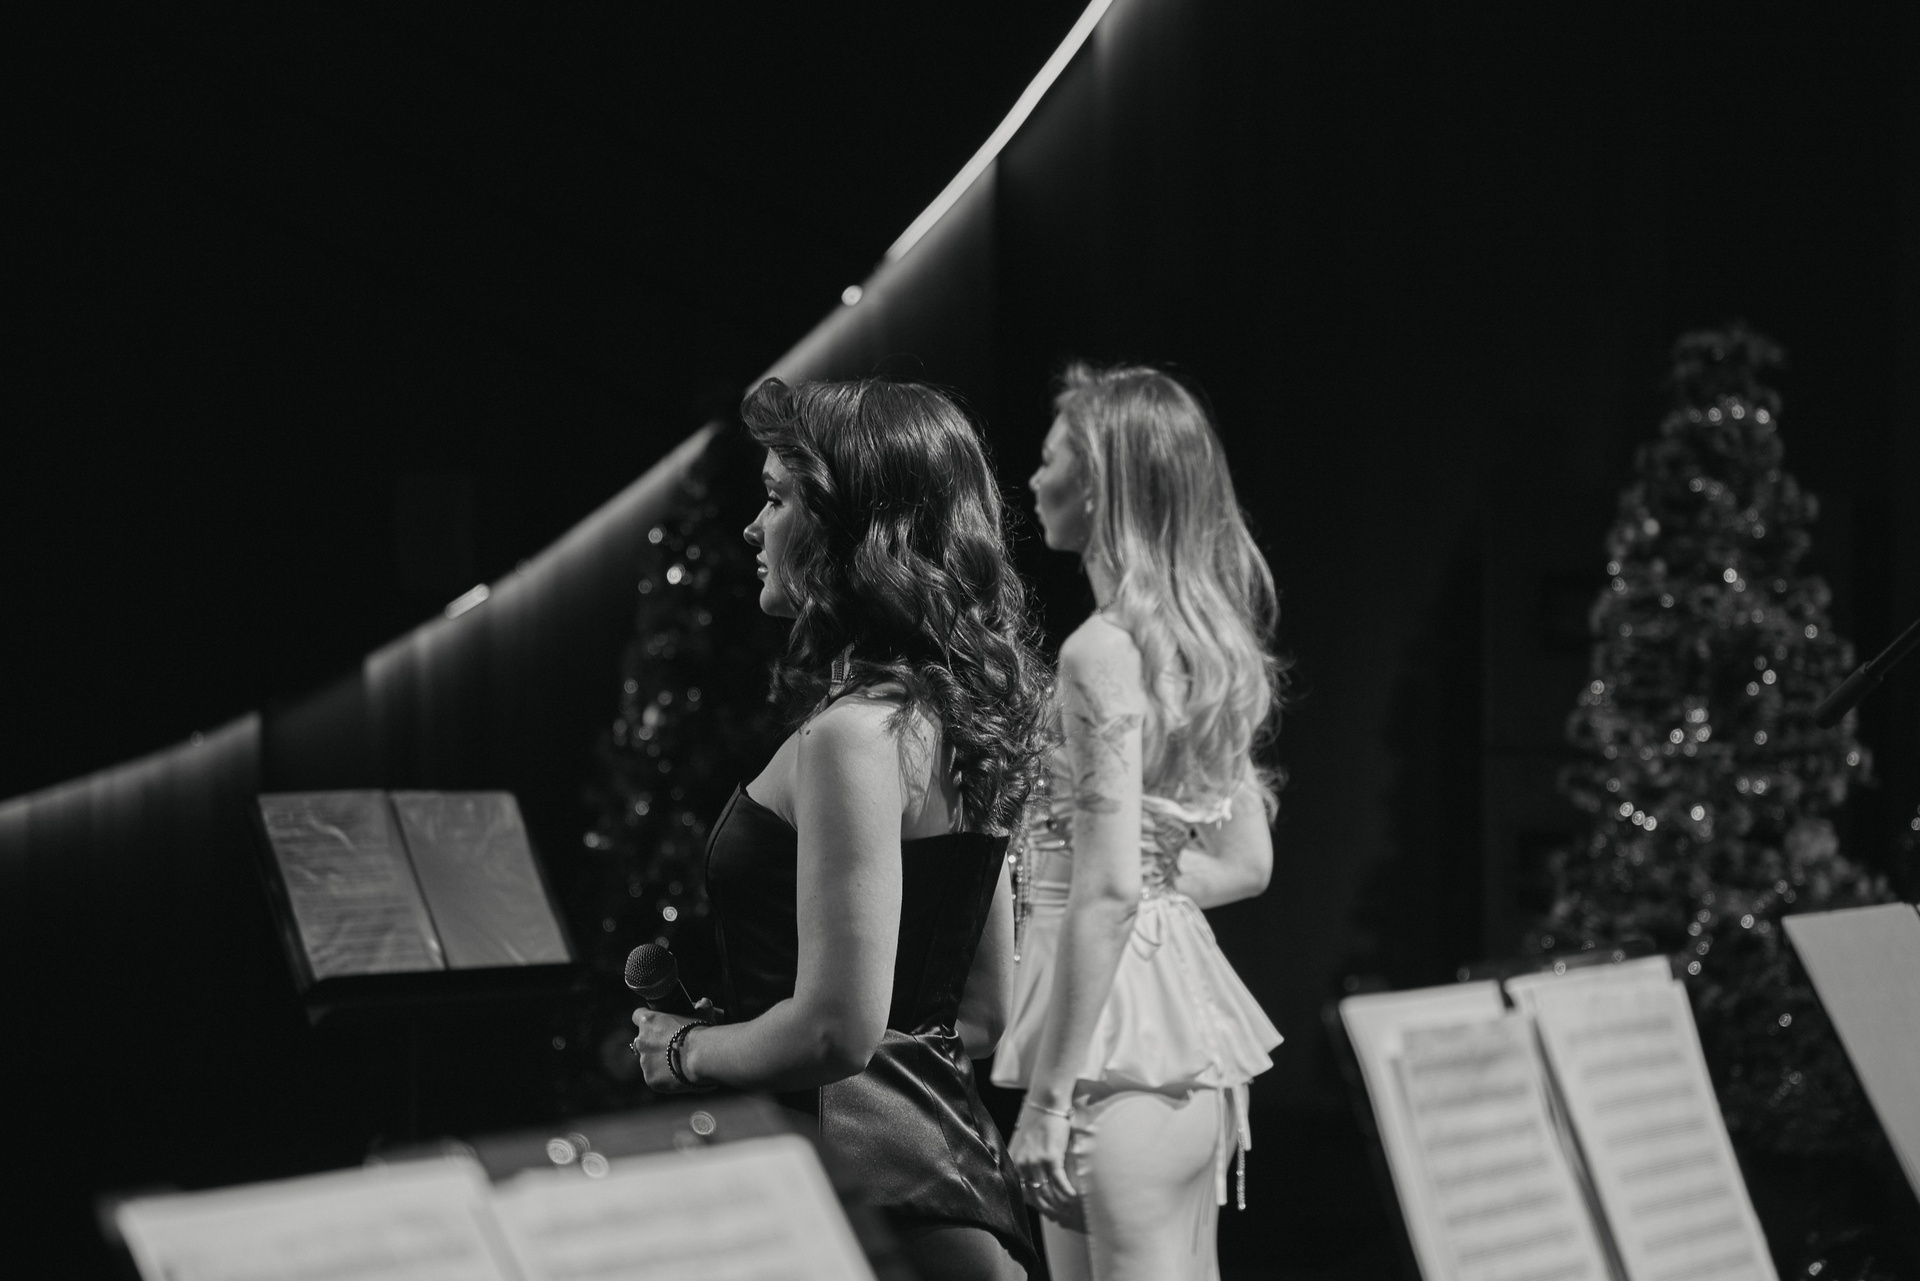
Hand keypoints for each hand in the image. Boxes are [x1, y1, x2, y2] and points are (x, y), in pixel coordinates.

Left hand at [629, 1007, 706, 1093]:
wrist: (701, 1057)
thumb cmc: (701, 1032)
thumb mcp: (703, 1015)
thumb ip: (701, 1007)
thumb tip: (704, 1003)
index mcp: (649, 1021)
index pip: (638, 1016)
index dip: (647, 1020)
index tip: (656, 1024)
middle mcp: (641, 1041)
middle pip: (642, 1041)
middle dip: (653, 1044)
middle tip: (671, 1047)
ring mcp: (644, 1061)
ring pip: (648, 1061)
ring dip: (659, 1062)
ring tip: (679, 1064)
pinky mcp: (650, 1079)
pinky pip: (655, 1078)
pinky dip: (664, 1078)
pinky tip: (678, 1075)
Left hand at [1009, 1100, 1081, 1229]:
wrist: (1047, 1104)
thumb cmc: (1039, 1123)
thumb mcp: (1026, 1144)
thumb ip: (1027, 1162)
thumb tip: (1037, 1180)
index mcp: (1016, 1163)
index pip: (1025, 1193)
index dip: (1038, 1206)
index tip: (1049, 1213)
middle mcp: (1024, 1165)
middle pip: (1037, 1196)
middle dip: (1050, 1209)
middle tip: (1061, 1217)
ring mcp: (1037, 1162)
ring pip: (1048, 1192)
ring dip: (1060, 1204)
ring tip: (1070, 1209)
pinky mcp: (1051, 1157)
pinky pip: (1059, 1182)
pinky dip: (1067, 1192)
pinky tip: (1074, 1197)